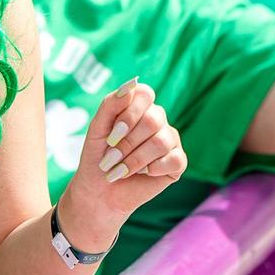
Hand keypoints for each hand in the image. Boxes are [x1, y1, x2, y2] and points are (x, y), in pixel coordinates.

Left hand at [56, 78, 187, 250]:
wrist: (99, 192)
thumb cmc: (98, 157)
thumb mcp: (97, 128)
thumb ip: (111, 103)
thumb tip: (132, 83)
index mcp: (140, 107)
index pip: (145, 94)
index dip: (129, 114)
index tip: (112, 134)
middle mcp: (158, 120)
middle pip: (153, 119)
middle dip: (128, 142)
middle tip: (112, 157)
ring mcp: (170, 140)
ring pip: (161, 141)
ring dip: (135, 159)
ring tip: (121, 169)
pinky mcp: (177, 162)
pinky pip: (173, 160)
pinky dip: (152, 169)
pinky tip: (142, 173)